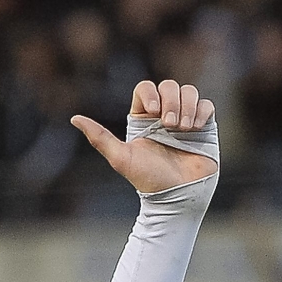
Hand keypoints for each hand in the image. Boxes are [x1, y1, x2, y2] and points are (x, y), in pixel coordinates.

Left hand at [71, 79, 217, 194]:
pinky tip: (195, 129)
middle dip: (172, 101)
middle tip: (170, 126)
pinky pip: (207, 105)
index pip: (145, 88)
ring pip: (189, 91)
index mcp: (143, 120)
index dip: (151, 93)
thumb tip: (74, 119)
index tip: (153, 112)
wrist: (177, 195)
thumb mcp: (120, 158)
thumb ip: (99, 137)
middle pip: (169, 86)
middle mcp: (163, 116)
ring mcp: (184, 120)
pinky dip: (201, 112)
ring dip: (187, 106)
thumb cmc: (147, 179)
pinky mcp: (204, 126)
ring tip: (184, 129)